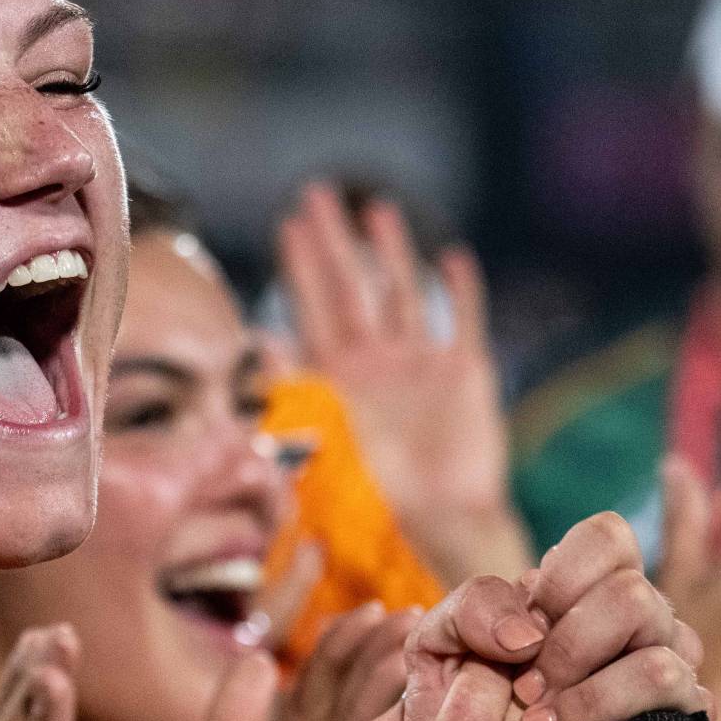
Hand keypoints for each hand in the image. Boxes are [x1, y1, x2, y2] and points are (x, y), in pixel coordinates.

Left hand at [278, 183, 531, 581]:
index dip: (301, 265)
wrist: (438, 527)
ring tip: (376, 209)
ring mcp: (420, 366)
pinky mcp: (466, 375)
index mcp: (337, 378)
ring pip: (403, 294)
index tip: (287, 224)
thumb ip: (293, 389)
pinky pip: (463, 322)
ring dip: (391, 253)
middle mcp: (376, 363)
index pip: (313, 307)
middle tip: (315, 193)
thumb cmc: (374, 500)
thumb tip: (254, 342)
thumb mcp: (324, 438)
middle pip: (352, 287)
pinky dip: (461, 291)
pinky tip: (453, 257)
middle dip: (334, 241)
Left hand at [402, 513, 720, 720]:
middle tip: (526, 694)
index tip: (520, 634)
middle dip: (570, 646)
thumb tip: (526, 630)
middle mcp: (642, 642)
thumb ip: (462, 618)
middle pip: (637, 598)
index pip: (608, 542)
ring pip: (666, 668)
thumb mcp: (435, 668)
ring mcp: (675, 703)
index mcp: (587, 604)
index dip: (563, 577)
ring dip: (589, 704)